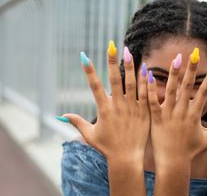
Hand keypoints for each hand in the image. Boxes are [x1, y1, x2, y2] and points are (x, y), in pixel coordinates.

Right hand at [61, 43, 149, 161]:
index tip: (83, 56)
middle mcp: (117, 106)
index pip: (95, 86)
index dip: (89, 71)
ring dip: (130, 67)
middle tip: (112, 46)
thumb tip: (61, 116)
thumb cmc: (107, 148)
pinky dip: (145, 82)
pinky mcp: (144, 112)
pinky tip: (146, 69)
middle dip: (112, 62)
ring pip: (131, 84)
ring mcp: (132, 108)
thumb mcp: (90, 135)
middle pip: (114, 80)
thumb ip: (77, 122)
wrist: (127, 159)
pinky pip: (145, 94)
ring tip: (129, 52)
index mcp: (104, 110)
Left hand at [148, 49, 206, 165]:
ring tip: (176, 58)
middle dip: (192, 69)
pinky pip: (153, 102)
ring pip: (171, 91)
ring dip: (173, 74)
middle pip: (188, 87)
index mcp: (195, 115)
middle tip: (194, 53)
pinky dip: (151, 89)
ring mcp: (169, 114)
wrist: (173, 163)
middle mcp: (183, 112)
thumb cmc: (190, 151)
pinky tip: (149, 76)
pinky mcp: (156, 118)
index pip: (204, 92)